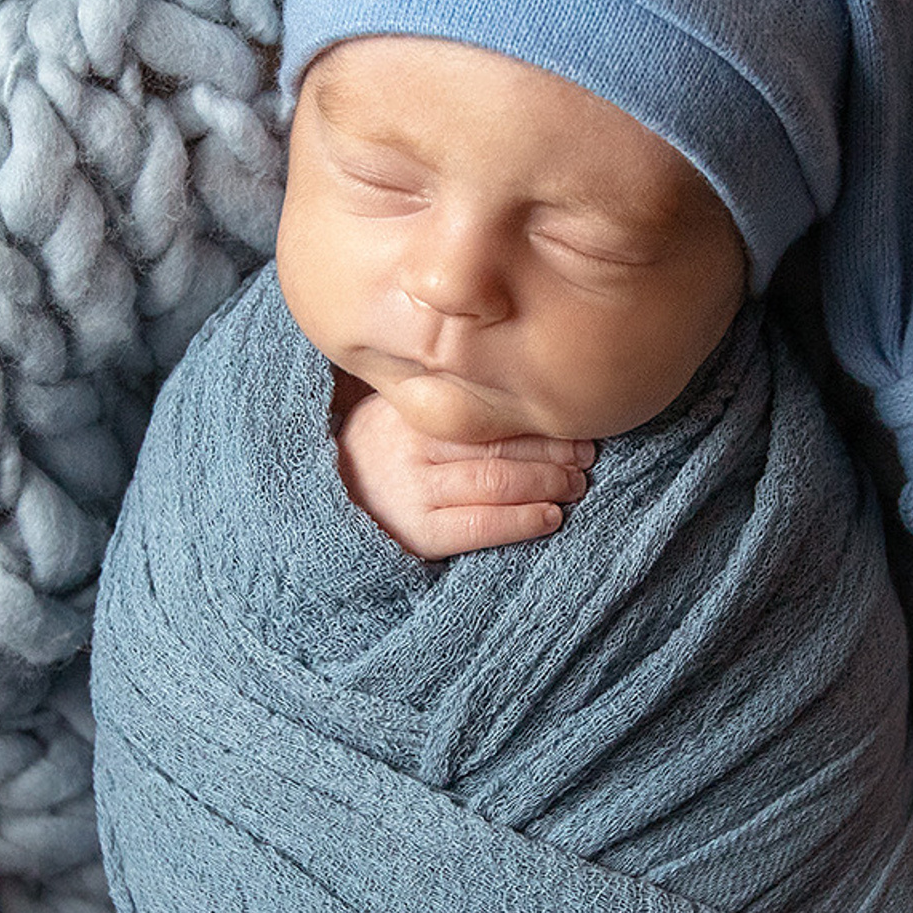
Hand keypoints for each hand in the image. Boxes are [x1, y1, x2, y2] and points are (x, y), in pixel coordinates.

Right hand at [333, 380, 595, 559]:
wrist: (325, 504)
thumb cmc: (376, 454)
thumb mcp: (398, 413)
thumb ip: (442, 396)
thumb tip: (514, 380)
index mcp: (416, 411)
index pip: (489, 410)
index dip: (538, 417)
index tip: (573, 418)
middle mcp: (415, 445)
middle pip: (501, 442)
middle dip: (554, 450)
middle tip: (587, 456)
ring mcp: (415, 489)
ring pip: (498, 481)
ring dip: (548, 482)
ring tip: (577, 484)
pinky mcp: (419, 532)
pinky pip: (481, 524)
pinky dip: (522, 520)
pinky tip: (550, 518)